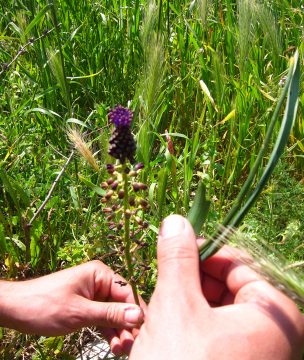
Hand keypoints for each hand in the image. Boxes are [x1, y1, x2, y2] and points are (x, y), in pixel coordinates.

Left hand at [0, 260, 144, 354]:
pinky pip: (103, 319)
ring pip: (113, 314)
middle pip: (122, 304)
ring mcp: (93, 295)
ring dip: (119, 331)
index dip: (137, 311)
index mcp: (99, 274)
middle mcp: (99, 282)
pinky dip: (108, 331)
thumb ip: (110, 314)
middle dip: (127, 325)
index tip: (144, 332)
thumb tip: (139, 315)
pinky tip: (113, 345)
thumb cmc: (45, 305)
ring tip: (121, 350)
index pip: (127, 292)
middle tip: (130, 346)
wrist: (15, 309)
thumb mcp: (80, 312)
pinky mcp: (86, 307)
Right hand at [130, 215, 303, 359]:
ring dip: (188, 306)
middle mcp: (275, 338)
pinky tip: (170, 337)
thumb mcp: (176, 304)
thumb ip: (178, 257)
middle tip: (165, 289)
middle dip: (193, 283)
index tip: (175, 250)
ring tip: (163, 317)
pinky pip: (217, 336)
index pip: (239, 264)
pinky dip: (192, 328)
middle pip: (230, 288)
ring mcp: (257, 356)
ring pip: (219, 312)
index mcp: (275, 317)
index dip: (204, 253)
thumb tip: (177, 220)